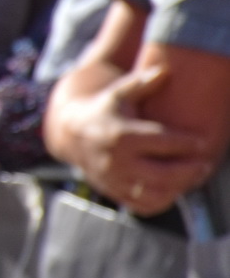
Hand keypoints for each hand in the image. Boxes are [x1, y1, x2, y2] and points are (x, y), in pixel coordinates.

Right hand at [44, 66, 212, 215]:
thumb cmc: (104, 109)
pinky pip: (143, 205)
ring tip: (194, 177)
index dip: (186, 143)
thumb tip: (165, 71)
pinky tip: (175, 190)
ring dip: (180, 188)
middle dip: (190, 171)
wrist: (71, 133)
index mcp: (120, 135)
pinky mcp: (113, 192)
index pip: (161, 142)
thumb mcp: (118, 92)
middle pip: (163, 174)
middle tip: (205, 164)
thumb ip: (141, 83)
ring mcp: (114, 180)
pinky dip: (163, 201)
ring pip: (155, 194)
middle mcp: (116, 161)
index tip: (204, 141)